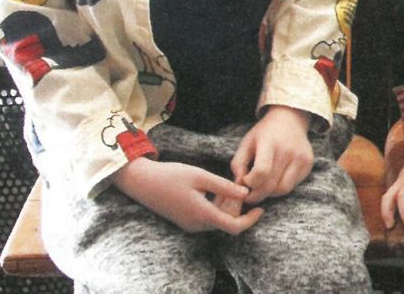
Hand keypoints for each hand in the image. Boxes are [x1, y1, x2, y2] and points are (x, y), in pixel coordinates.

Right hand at [111, 157, 263, 234]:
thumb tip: (245, 194)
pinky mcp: (184, 221)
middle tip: (239, 187)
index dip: (251, 220)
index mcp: (203, 215)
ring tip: (226, 185)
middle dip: (237, 208)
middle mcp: (197, 225)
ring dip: (225, 207)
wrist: (142, 182)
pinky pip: (206, 218)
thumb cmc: (171, 176)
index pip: (234, 227)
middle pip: (226, 223)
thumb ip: (224, 186)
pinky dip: (214, 207)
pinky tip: (212, 189)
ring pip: (216, 220)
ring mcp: (189, 225)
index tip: (261, 208)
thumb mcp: (200, 176)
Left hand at [231, 105, 314, 203]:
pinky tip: (275, 180)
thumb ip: (238, 163)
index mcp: (269, 142)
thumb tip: (238, 185)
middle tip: (249, 196)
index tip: (245, 182)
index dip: (251, 182)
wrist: (289, 119)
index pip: (262, 171)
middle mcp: (287, 150)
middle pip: (272, 184)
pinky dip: (281, 187)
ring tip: (262, 188)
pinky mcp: (308, 164)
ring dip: (270, 193)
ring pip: (283, 189)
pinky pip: (293, 185)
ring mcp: (300, 157)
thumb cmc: (264, 133)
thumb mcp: (247, 142)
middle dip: (257, 194)